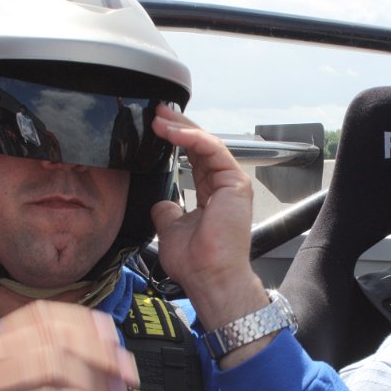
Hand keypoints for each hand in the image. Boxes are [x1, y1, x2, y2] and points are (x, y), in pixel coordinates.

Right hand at [0, 300, 138, 390]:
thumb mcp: (19, 382)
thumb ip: (52, 360)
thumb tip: (108, 352)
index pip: (46, 314)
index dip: (87, 325)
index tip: (116, 343)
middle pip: (53, 335)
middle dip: (99, 353)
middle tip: (125, 374)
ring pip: (51, 361)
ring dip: (92, 379)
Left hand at [150, 104, 271, 365]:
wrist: (209, 277)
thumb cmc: (195, 262)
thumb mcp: (170, 229)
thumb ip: (167, 211)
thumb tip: (160, 202)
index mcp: (211, 195)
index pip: (194, 158)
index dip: (175, 141)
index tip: (154, 128)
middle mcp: (223, 186)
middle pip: (200, 147)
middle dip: (177, 127)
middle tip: (156, 112)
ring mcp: (232, 184)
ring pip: (207, 144)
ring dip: (182, 129)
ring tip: (159, 118)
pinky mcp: (235, 183)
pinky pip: (213, 151)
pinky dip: (192, 139)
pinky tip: (172, 132)